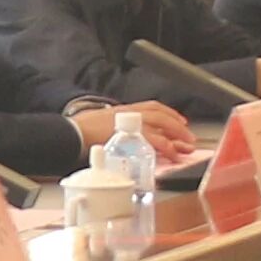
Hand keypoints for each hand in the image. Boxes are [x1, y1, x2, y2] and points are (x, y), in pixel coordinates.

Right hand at [75, 102, 199, 162]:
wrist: (72, 134)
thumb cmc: (81, 131)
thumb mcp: (102, 125)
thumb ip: (118, 130)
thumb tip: (127, 140)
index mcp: (124, 110)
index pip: (152, 106)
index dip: (168, 113)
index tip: (179, 121)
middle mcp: (129, 113)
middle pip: (160, 114)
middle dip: (177, 125)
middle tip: (189, 137)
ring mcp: (129, 123)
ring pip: (160, 125)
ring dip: (175, 135)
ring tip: (185, 147)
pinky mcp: (129, 136)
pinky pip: (152, 140)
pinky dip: (164, 147)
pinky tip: (171, 154)